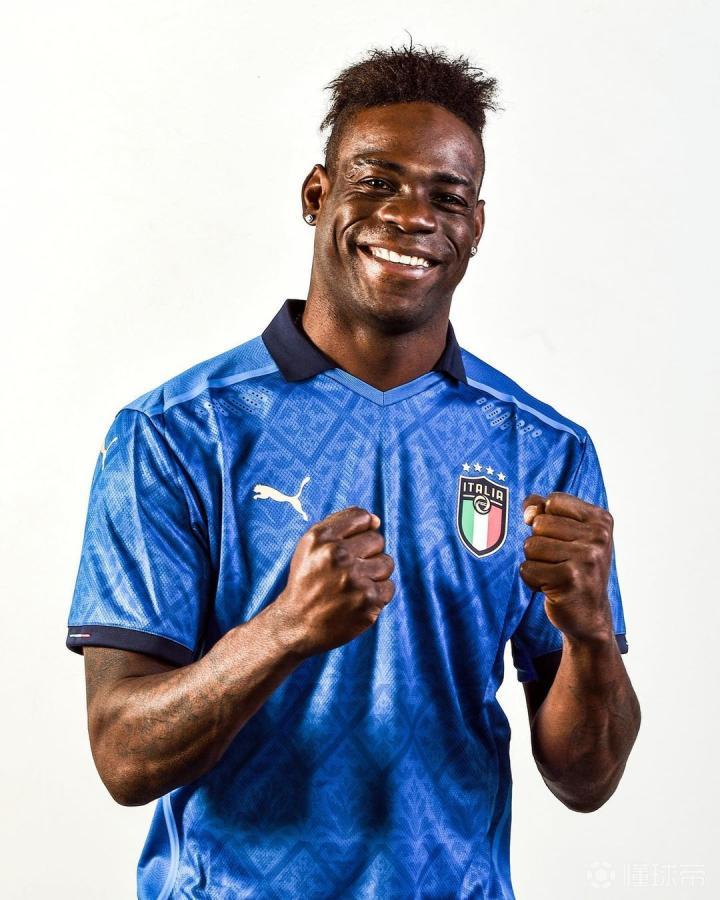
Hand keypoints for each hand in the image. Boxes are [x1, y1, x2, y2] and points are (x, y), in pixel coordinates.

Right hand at [271, 506, 395, 657]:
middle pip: (377, 540)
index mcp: (321, 538)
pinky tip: (357, 601)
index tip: (350, 547)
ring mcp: (354, 579)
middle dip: (367, 554)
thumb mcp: (310, 545)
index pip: (362, 517)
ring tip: (353, 586)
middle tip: (347, 571)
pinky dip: (377, 595)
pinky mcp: (368, 601)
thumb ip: (340, 524)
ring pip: (386, 563)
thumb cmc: (308, 580)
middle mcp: (336, 555)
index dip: (361, 531)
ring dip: (374, 574)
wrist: (296, 624)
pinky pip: (388, 587)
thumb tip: (377, 520)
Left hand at [520, 492, 614, 642]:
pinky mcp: (570, 578)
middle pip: (539, 523)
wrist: (590, 615)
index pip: (553, 501)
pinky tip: (552, 587)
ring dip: (535, 563)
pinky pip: (528, 569)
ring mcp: (586, 557)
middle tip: (560, 562)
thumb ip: (544, 511)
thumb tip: (529, 511)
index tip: (561, 539)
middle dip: (540, 544)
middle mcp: (598, 536)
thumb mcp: (568, 534)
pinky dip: (533, 580)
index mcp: (601, 519)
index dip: (546, 519)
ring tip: (555, 574)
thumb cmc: (575, 568)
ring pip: (531, 546)